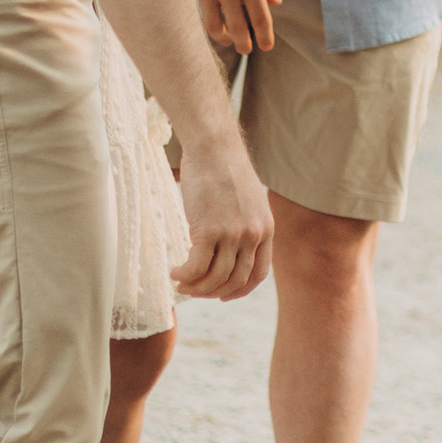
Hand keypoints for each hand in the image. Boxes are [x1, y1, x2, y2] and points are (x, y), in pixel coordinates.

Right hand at [171, 124, 273, 299]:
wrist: (214, 147)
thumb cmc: (226, 170)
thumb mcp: (249, 202)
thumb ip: (245, 226)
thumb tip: (227, 250)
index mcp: (266, 229)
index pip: (258, 274)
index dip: (240, 290)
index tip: (223, 295)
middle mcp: (252, 235)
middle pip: (235, 280)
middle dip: (213, 292)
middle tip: (195, 290)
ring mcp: (232, 234)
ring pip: (215, 278)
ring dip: (196, 287)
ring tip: (182, 283)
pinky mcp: (208, 229)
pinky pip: (196, 267)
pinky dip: (185, 275)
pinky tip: (175, 273)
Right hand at [187, 0, 278, 55]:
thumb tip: (275, 2)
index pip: (260, 18)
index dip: (265, 37)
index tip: (267, 46)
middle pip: (238, 29)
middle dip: (244, 44)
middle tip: (247, 50)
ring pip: (215, 28)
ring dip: (224, 40)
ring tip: (229, 41)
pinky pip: (200, 15)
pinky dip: (208, 25)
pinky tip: (213, 26)